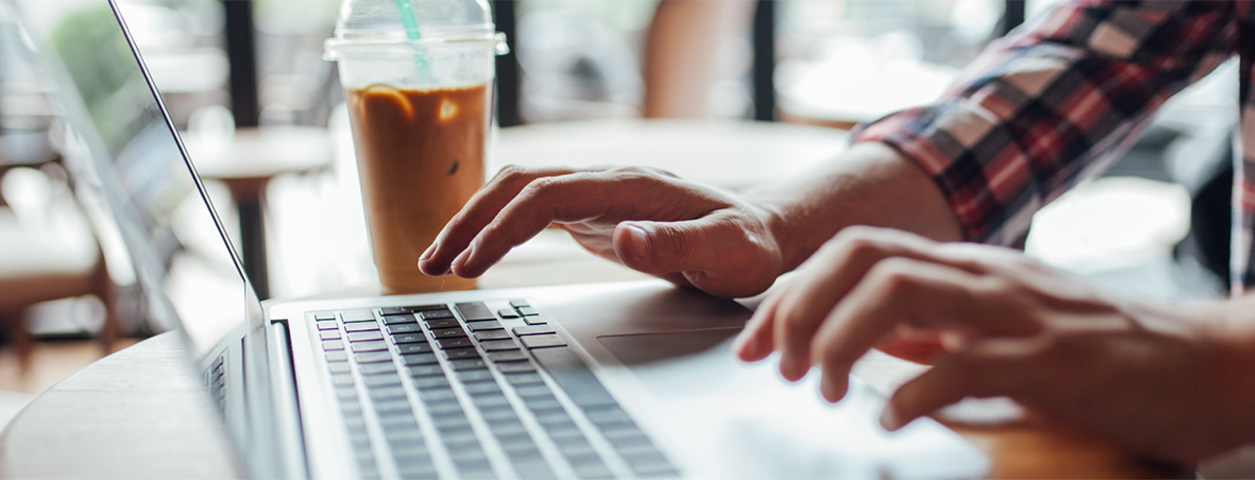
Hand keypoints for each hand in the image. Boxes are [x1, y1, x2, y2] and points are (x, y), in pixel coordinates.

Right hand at [418, 165, 785, 296]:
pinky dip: (498, 228)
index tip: (475, 263)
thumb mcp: (726, 252)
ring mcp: (598, 195)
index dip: (504, 227)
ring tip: (440, 261)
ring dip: (476, 221)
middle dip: (470, 220)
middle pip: (519, 184)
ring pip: (519, 193)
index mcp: (631, 186)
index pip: (547, 195)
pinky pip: (534, 211)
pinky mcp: (595, 213)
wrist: (761, 233)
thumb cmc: (748, 245)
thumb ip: (677, 244)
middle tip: (433, 263)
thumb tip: (623, 237)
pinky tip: (478, 252)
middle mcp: (607, 181)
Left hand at [733, 226, 1254, 461]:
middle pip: (863, 254)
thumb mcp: (999, 329)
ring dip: (838, 340)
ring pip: (899, 290)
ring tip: (818, 390)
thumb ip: (935, 331)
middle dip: (800, 306)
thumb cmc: (1092, 351)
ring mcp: (1015, 312)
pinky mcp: (1051, 361)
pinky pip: (964, 363)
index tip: (751, 345)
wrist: (1196, 363)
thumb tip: (870, 346)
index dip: (791, 293)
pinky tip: (890, 419)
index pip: (854, 252)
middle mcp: (980, 276)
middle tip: (777, 368)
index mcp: (963, 268)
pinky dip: (910, 391)